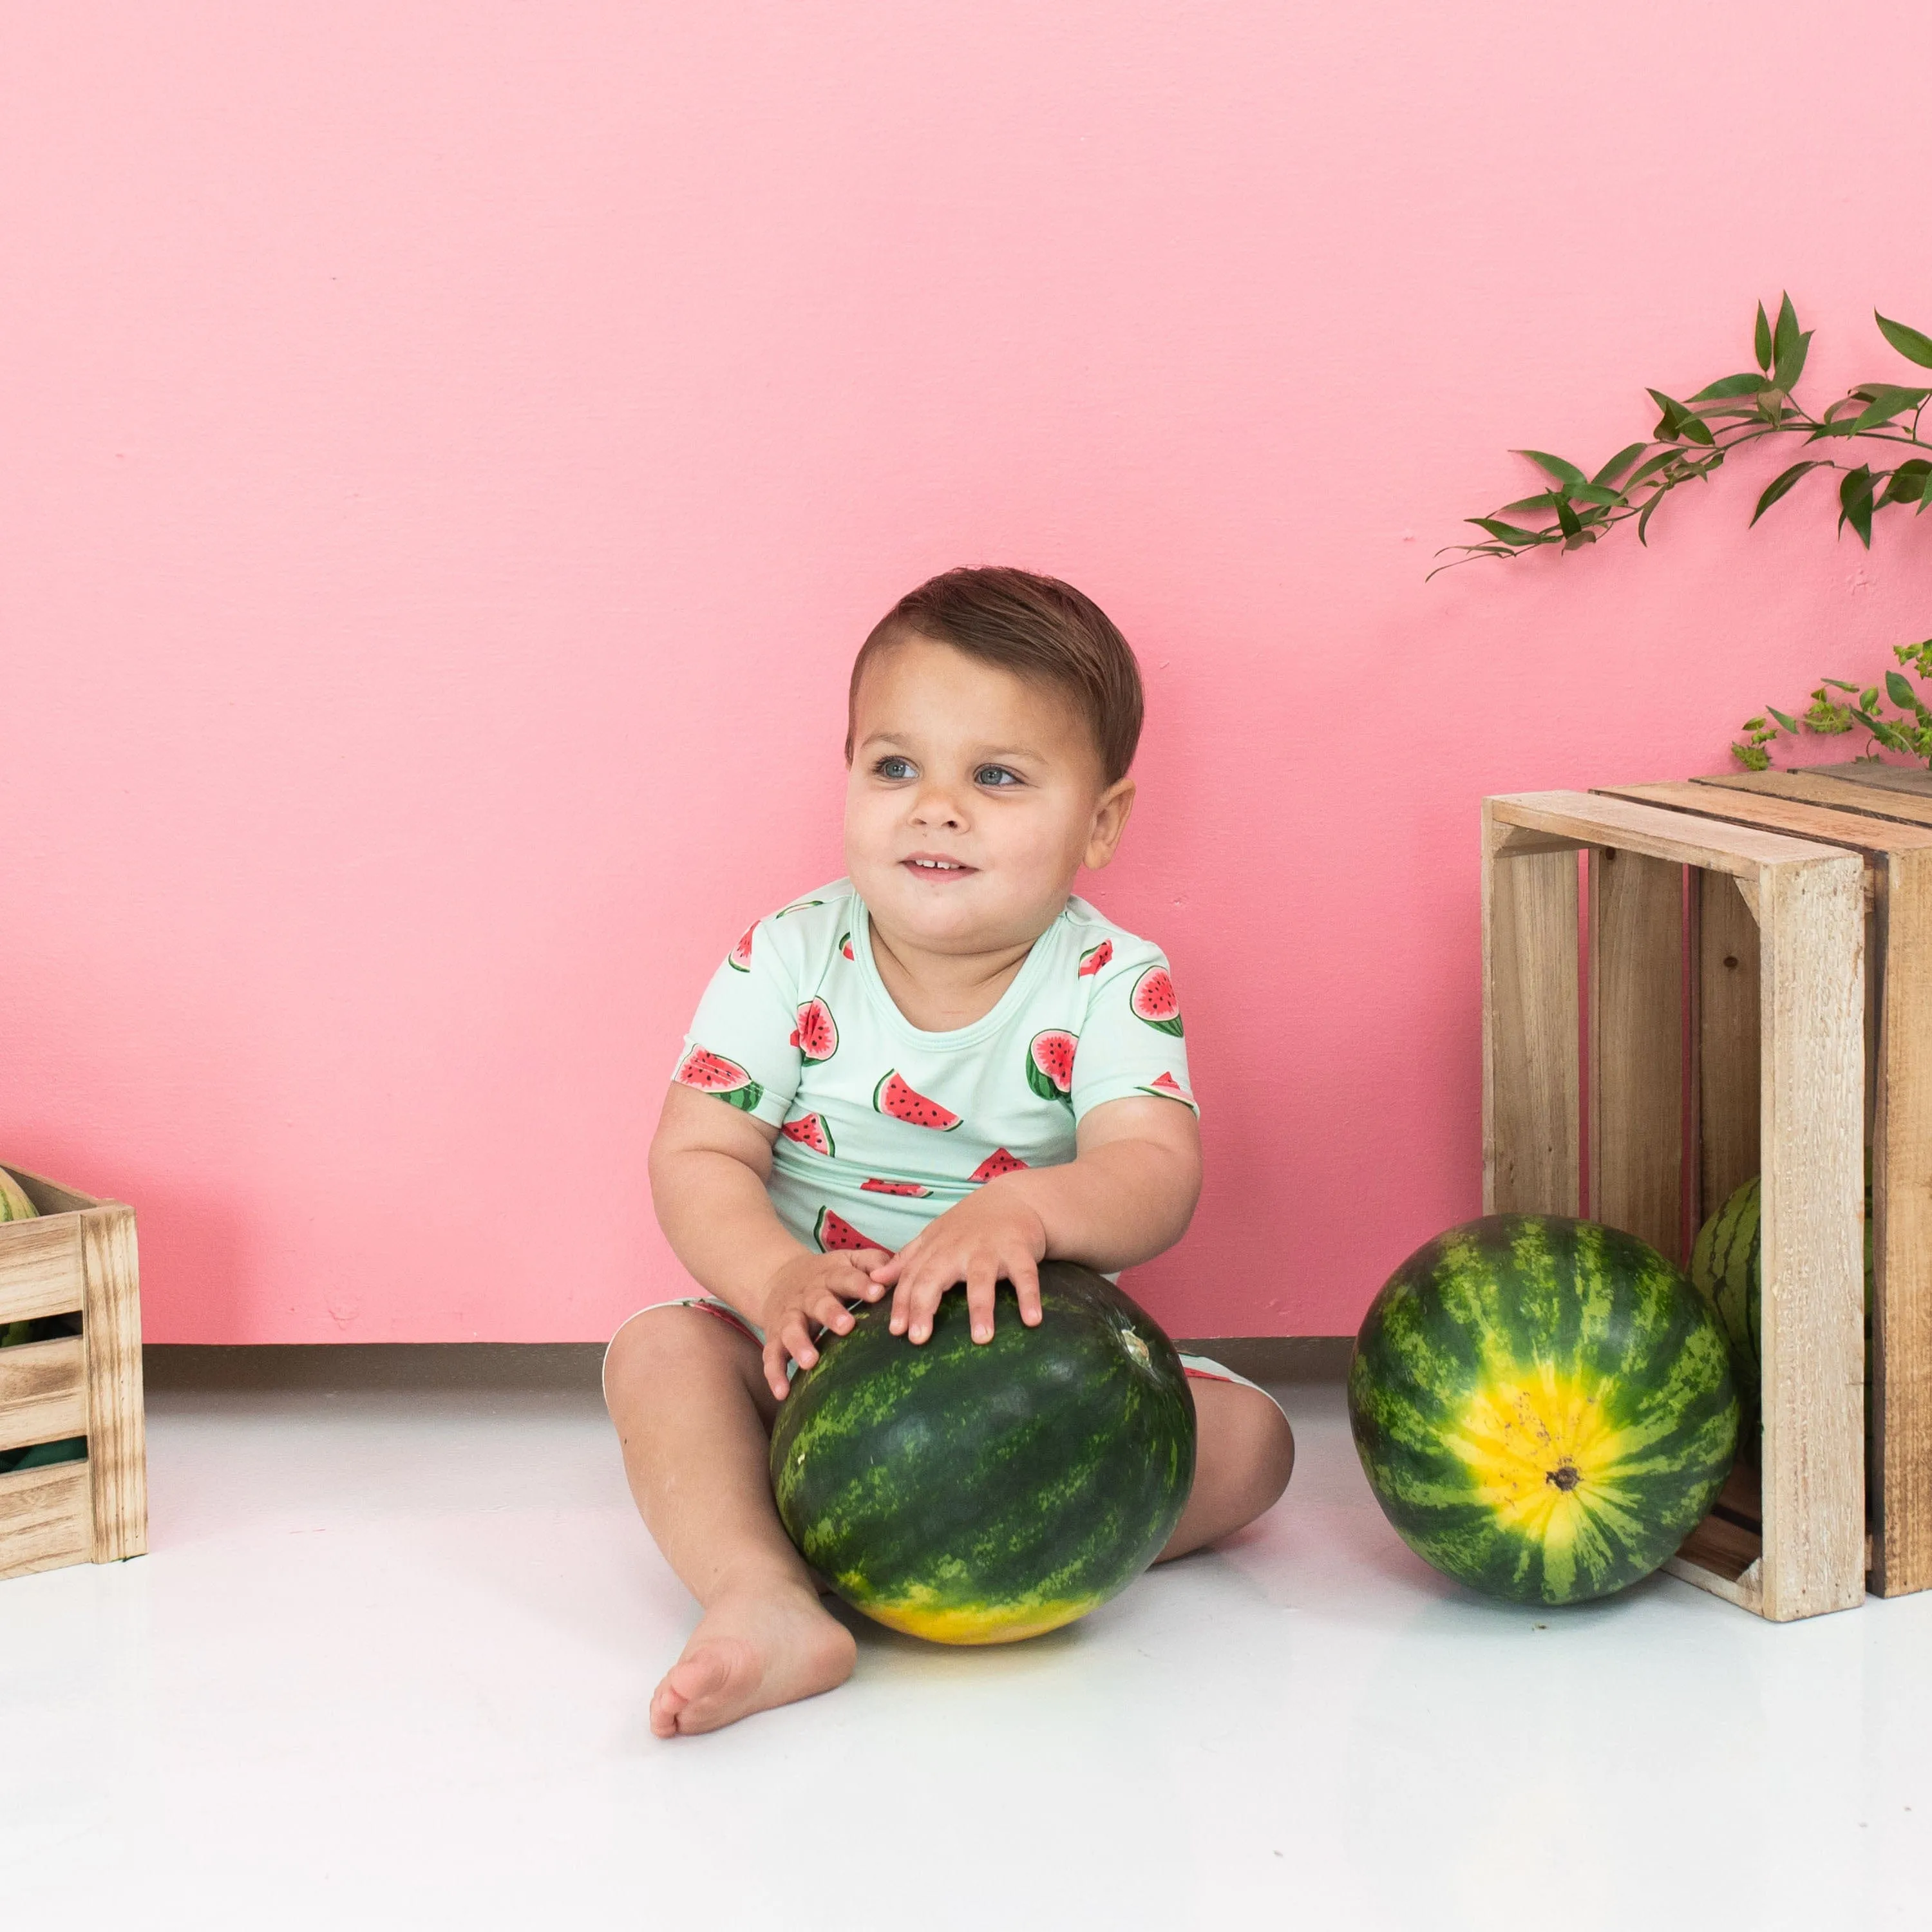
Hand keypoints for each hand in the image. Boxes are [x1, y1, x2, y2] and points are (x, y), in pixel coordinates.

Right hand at [758, 1249, 888, 1399]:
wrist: (779, 1279)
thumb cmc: (829, 1277)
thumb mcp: (849, 1262)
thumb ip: (874, 1263)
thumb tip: (900, 1271)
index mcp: (830, 1277)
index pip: (846, 1277)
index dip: (861, 1284)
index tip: (878, 1292)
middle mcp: (808, 1296)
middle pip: (818, 1302)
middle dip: (831, 1313)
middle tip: (847, 1326)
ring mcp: (790, 1318)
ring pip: (791, 1329)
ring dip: (800, 1344)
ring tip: (811, 1361)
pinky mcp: (774, 1338)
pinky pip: (771, 1357)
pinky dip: (774, 1374)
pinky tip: (782, 1393)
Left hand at [867, 1185, 1047, 1345]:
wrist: (1013, 1199)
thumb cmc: (968, 1226)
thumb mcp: (933, 1238)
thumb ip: (906, 1260)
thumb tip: (875, 1280)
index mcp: (935, 1248)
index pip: (911, 1278)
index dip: (901, 1303)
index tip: (895, 1331)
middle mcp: (957, 1249)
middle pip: (935, 1278)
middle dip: (924, 1307)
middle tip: (918, 1339)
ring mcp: (989, 1249)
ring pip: (981, 1279)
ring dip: (981, 1308)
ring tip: (981, 1339)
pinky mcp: (1019, 1250)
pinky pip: (1025, 1276)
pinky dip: (1030, 1297)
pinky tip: (1032, 1320)